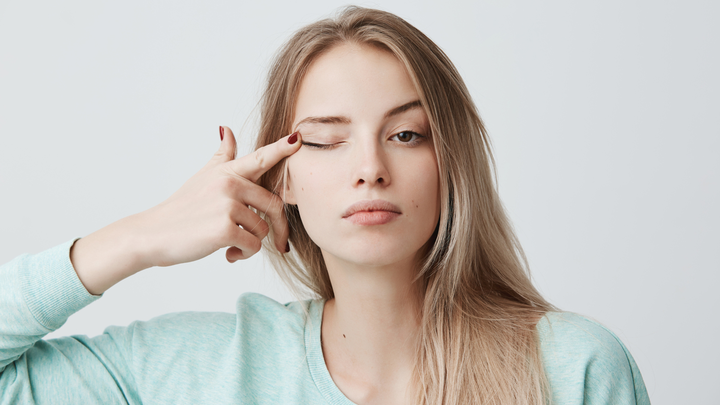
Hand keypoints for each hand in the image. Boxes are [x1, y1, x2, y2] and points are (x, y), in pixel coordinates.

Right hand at [139, 126, 300, 266]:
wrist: (153, 234)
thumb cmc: (182, 208)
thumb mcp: (203, 176)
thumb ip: (222, 155)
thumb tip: (227, 129)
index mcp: (227, 171)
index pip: (260, 157)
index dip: (281, 149)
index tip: (298, 138)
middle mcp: (229, 184)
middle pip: (273, 205)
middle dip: (277, 228)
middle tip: (277, 243)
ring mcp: (227, 205)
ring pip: (262, 229)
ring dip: (253, 244)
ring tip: (234, 245)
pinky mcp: (224, 228)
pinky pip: (252, 245)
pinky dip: (244, 254)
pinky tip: (229, 254)